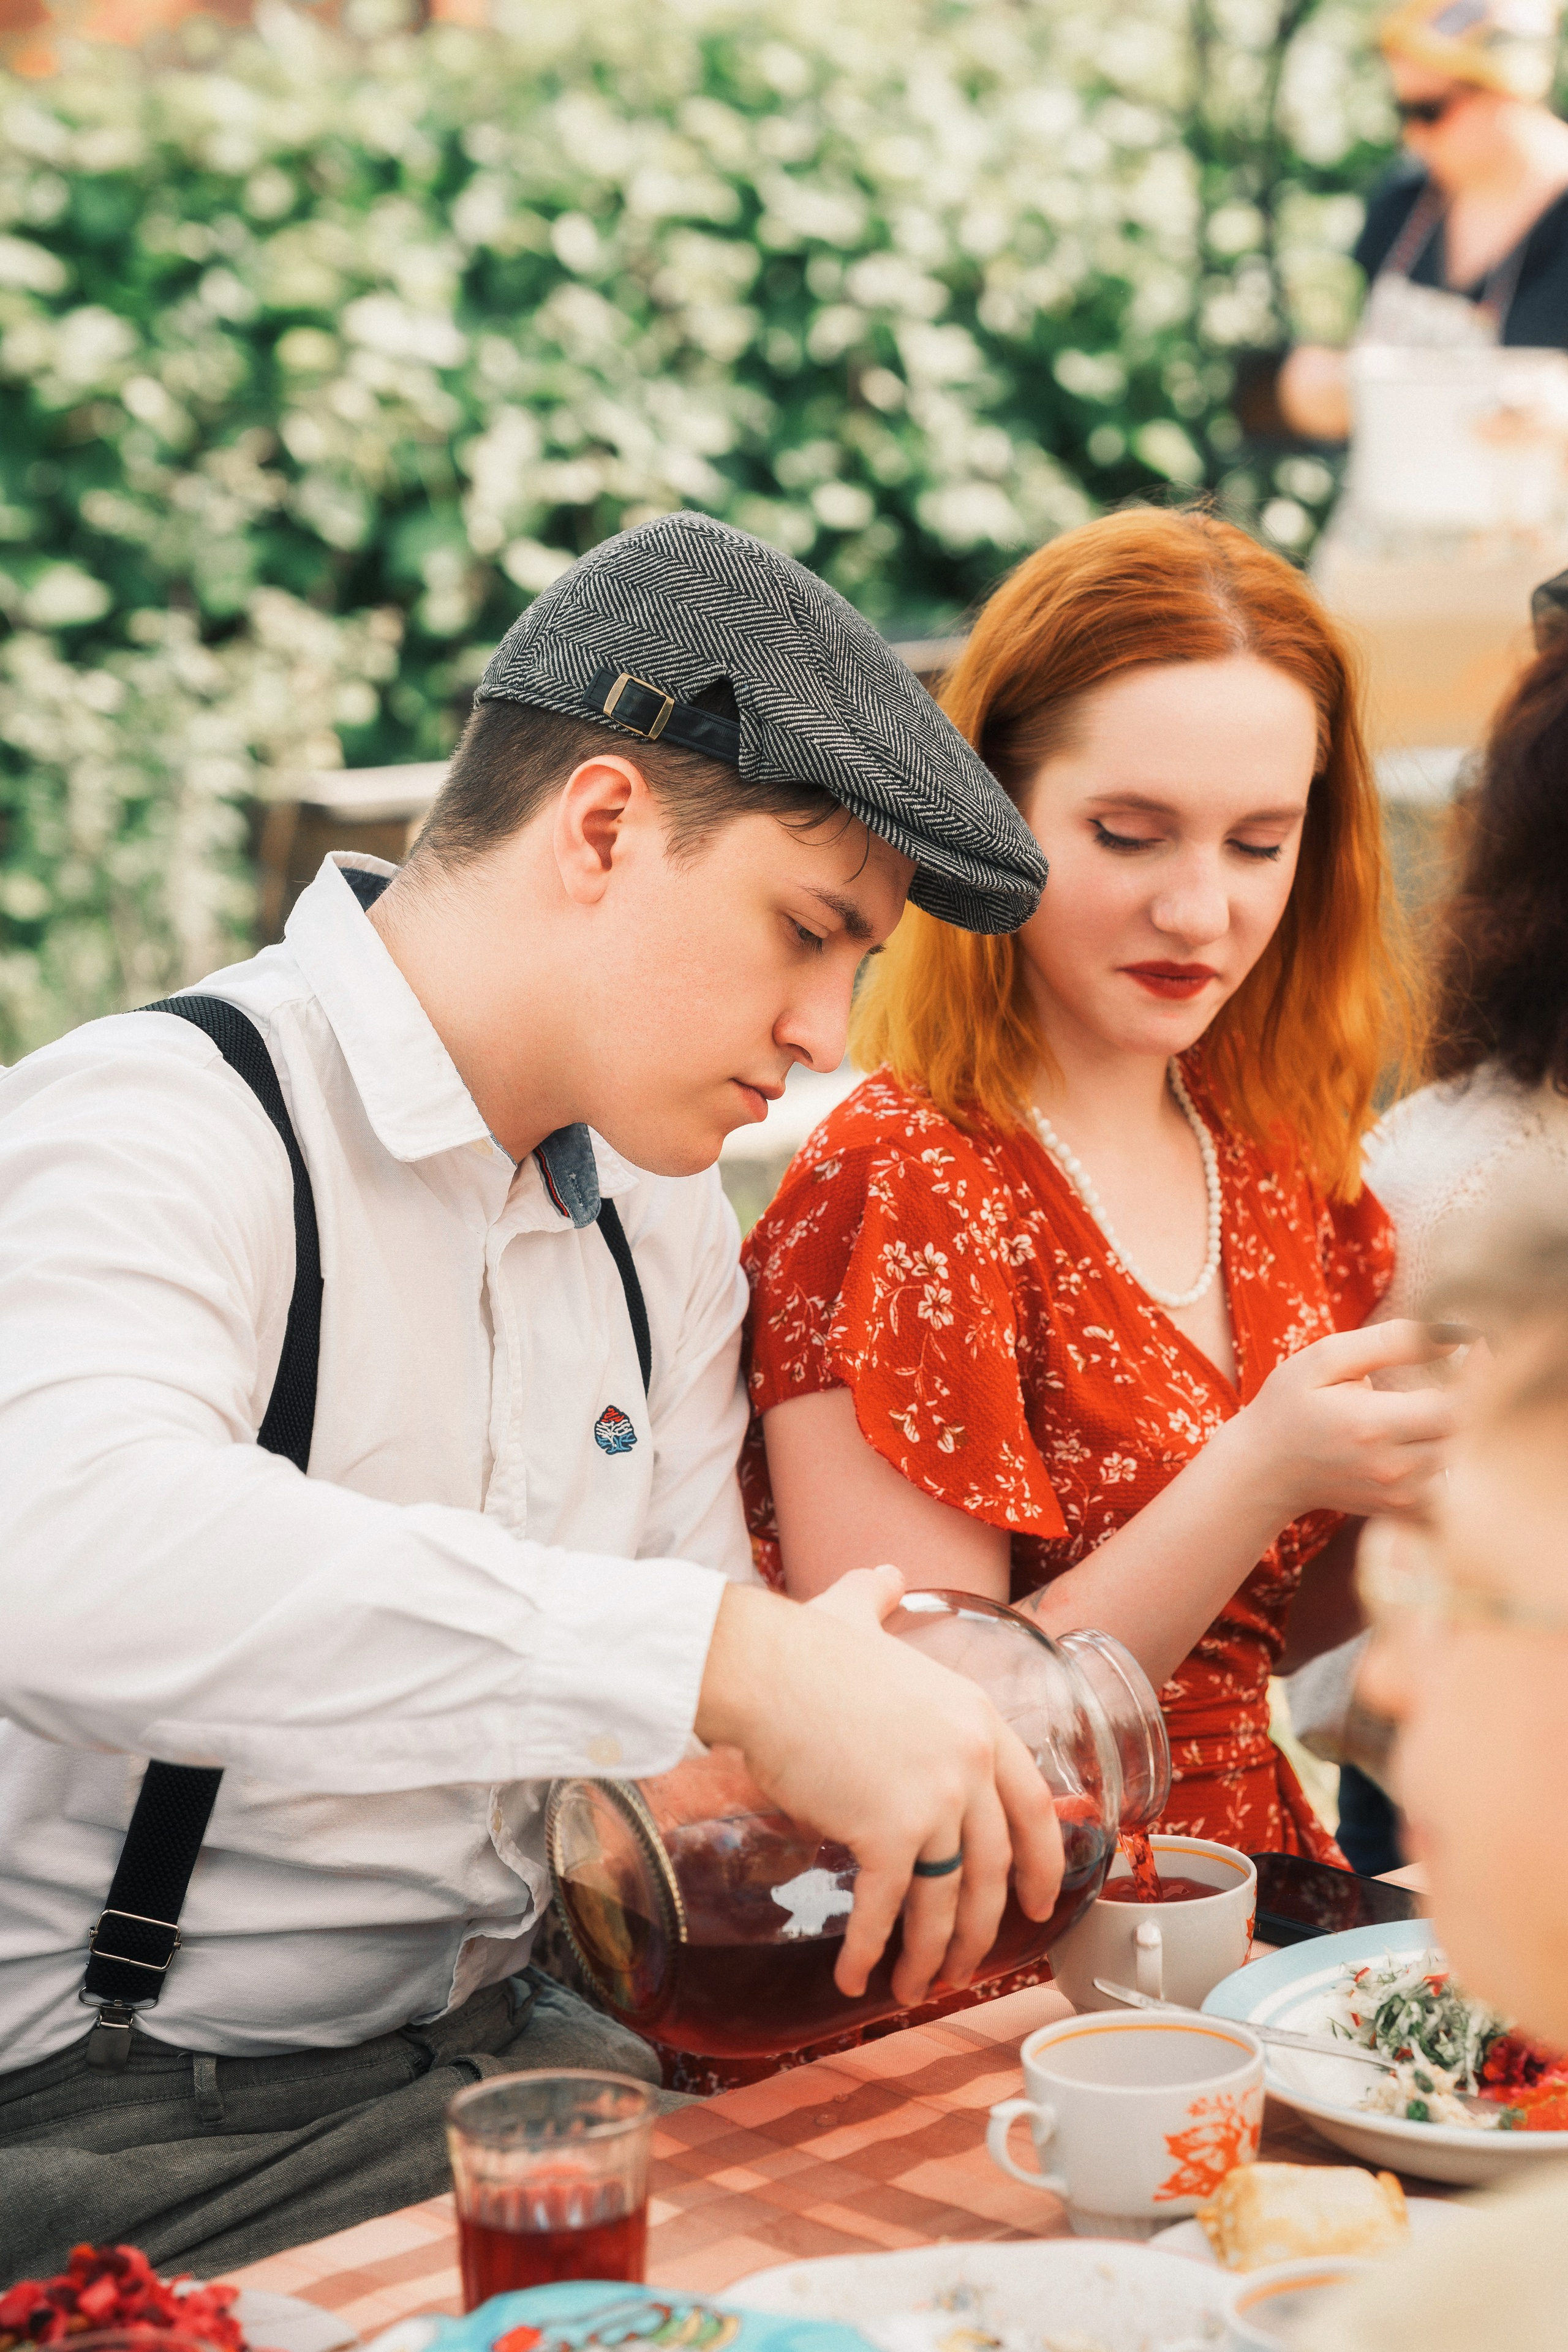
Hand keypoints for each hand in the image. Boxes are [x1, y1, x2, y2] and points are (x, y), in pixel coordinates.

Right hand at [695, 1569, 1063, 2007]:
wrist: (763, 1667)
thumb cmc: (803, 1645)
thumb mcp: (862, 1613)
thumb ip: (883, 1599)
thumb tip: (887, 1579)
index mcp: (977, 1718)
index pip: (1032, 1805)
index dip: (1040, 1861)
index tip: (1038, 1902)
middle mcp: (969, 1763)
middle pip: (991, 1866)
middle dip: (982, 1928)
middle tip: (968, 1967)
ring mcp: (934, 1800)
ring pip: (947, 1899)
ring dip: (932, 1955)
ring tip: (916, 1988)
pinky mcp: (887, 1832)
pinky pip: (887, 1909)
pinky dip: (872, 1953)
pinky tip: (857, 1979)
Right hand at [1222, 1319, 1459, 1526]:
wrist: (1264, 1470)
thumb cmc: (1289, 1406)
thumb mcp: (1325, 1359)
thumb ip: (1389, 1343)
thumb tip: (1450, 1336)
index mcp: (1373, 1425)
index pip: (1457, 1407)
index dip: (1479, 1376)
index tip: (1477, 1347)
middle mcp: (1392, 1467)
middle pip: (1467, 1434)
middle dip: (1474, 1396)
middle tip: (1465, 1366)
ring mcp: (1399, 1494)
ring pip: (1462, 1458)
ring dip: (1463, 1424)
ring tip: (1445, 1395)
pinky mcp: (1401, 1508)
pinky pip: (1450, 1483)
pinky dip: (1452, 1455)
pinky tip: (1431, 1432)